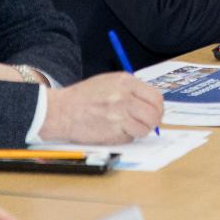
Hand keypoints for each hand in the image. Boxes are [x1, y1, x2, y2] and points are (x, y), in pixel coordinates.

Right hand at [39, 73, 163, 143]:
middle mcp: (124, 97)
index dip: (158, 107)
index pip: (155, 97)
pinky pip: (130, 138)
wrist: (61, 111)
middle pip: (154, 114)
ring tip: (127, 126)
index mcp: (125, 81)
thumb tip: (152, 103)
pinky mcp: (113, 132)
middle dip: (153, 121)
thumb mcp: (110, 82)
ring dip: (139, 130)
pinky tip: (114, 130)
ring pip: (145, 128)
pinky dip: (126, 137)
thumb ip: (131, 90)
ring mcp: (119, 115)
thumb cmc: (84, 97)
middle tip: (147, 123)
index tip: (155, 112)